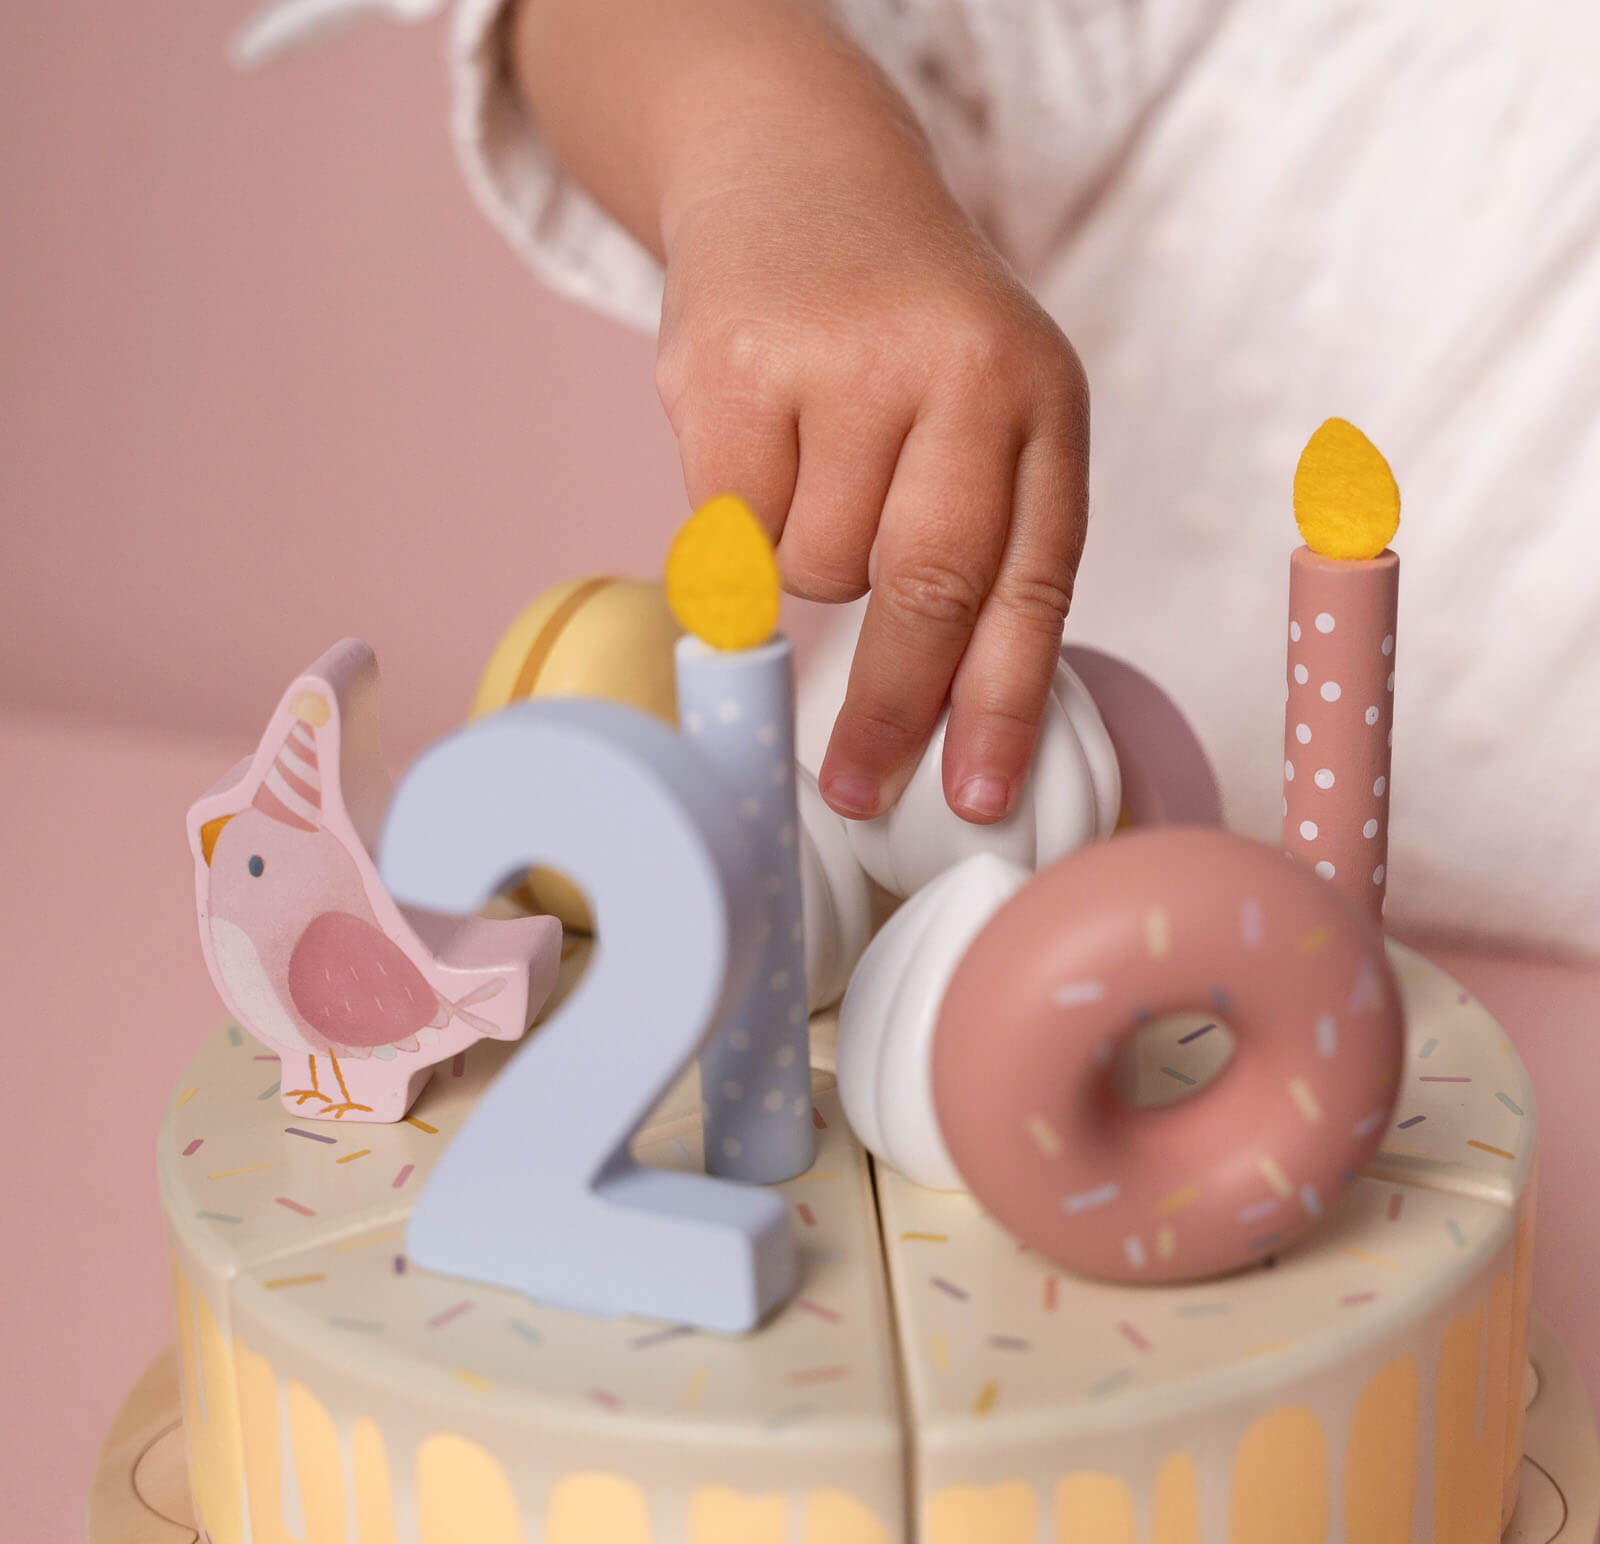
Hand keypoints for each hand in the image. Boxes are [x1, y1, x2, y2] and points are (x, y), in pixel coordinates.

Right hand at [510, 0, 1088, 821]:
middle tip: (855, 783)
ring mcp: (842, 361)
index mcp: (1039, 398)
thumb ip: (982, 541)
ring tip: (812, 472)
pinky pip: (732, 535)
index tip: (976, 801)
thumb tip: (940, 721)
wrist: (795, 173)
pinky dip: (737, 531)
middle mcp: (959, 370)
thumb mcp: (983, 412)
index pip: (1032, 581)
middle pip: (927, 591)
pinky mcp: (732, 365)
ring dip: (809, 565)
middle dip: (890, 706)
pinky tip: (754, 453)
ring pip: (817, 570)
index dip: (1003, 707)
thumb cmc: (898, 335)